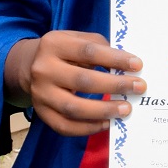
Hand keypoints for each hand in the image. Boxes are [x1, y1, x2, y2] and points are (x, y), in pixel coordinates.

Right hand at [4, 31, 143, 136]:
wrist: (28, 67)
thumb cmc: (63, 52)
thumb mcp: (76, 40)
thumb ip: (99, 47)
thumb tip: (127, 66)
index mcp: (54, 44)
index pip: (88, 52)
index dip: (115, 59)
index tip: (138, 65)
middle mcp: (43, 69)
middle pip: (83, 80)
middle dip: (115, 85)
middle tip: (138, 88)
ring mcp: (40, 94)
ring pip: (73, 108)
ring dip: (103, 110)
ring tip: (125, 109)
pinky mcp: (41, 113)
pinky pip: (65, 126)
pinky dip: (88, 128)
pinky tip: (106, 123)